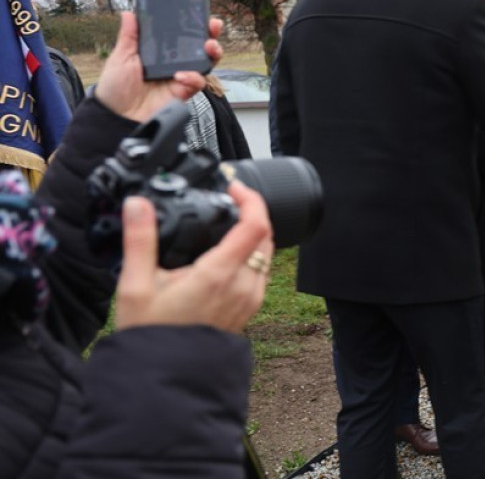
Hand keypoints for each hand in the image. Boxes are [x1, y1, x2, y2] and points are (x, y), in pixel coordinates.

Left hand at [95, 11, 223, 121]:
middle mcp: (173, 63)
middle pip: (199, 47)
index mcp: (159, 52)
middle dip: (211, 35)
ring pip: (205, 63)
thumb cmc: (116, 87)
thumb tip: (129, 13)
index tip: (201, 14)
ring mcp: (180, 77)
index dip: (193, 25)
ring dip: (212, 53)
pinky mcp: (183, 92)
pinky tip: (181, 76)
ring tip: (209, 47)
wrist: (117, 115)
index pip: (181, 35)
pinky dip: (193, 78)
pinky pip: (197, 83)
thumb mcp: (121, 57)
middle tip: (213, 27)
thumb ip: (129, 36)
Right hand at [114, 182, 273, 333]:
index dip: (251, 199)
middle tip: (229, 200)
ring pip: (267, 254)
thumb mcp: (136, 286)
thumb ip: (140, 241)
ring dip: (255, 233)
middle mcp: (243, 286)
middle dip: (253, 212)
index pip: (256, 225)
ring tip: (228, 222)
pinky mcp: (249, 309)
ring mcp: (250, 299)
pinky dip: (253, 254)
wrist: (165, 377)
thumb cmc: (151, 335)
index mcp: (219, 274)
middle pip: (267, 235)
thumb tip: (137, 204)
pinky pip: (262, 273)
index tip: (233, 188)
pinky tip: (229, 253)